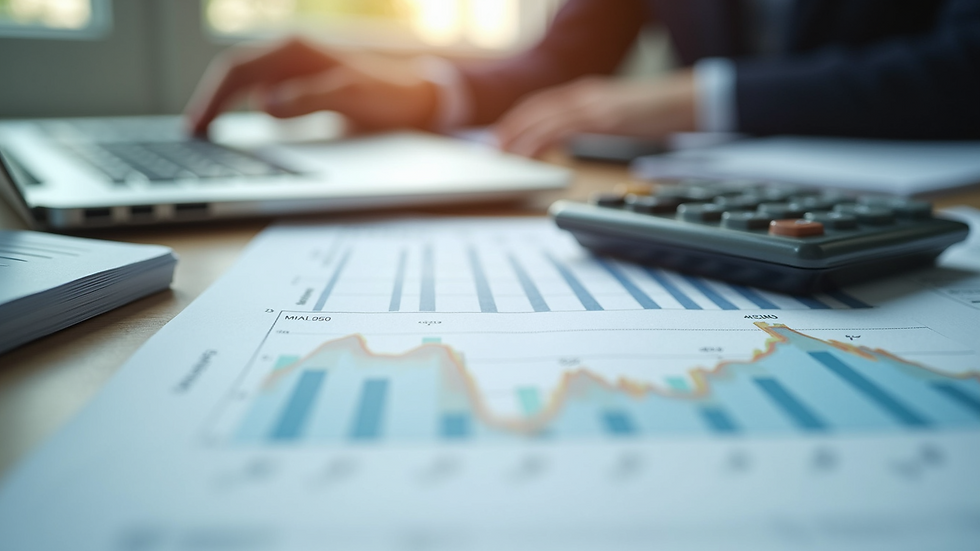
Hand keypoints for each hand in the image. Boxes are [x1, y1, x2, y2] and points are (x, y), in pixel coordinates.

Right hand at [185, 37, 437, 135]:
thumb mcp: (350, 100)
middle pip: (236, 74)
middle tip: (191, 135)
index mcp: (296, 52)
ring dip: (226, 103)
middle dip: (210, 102)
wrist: (425, 95)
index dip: (210, 100)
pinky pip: (269, 90)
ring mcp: (301, 66)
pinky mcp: (310, 81)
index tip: (194, 129)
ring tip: (208, 132)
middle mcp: (294, 53)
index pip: (237, 72)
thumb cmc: (391, 96)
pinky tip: (247, 126)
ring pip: (250, 81)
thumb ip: (307, 101)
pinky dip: (249, 106)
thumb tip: (264, 105)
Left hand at [495, 71, 696, 156]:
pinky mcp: (604, 118)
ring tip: (504, 155)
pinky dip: (540, 142)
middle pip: (536, 109)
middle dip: (512, 128)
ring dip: (519, 137)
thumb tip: (574, 139)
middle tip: (494, 148)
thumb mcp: (619, 115)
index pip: (543, 103)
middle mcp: (586, 94)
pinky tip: (530, 155)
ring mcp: (594, 105)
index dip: (520, 118)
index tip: (503, 134)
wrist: (688, 101)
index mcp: (588, 93)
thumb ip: (595, 122)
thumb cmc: (659, 112)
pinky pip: (562, 130)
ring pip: (544, 119)